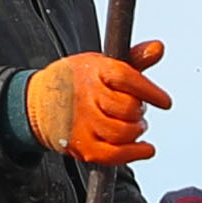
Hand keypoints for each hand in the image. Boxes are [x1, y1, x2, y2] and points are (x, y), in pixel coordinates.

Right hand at [25, 40, 169, 165]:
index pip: (126, 78)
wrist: (36, 103)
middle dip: (138, 111)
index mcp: (92, 71)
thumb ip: (134, 58)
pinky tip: (143, 148)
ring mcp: (82, 123)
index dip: (149, 91)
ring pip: (124, 131)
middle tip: (135, 110)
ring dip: (136, 130)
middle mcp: (85, 96)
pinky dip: (135, 153)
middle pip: (127, 107)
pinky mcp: (82, 146)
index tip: (165, 102)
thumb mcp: (101, 63)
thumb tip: (158, 48)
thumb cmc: (76, 82)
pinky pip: (115, 154)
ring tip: (132, 125)